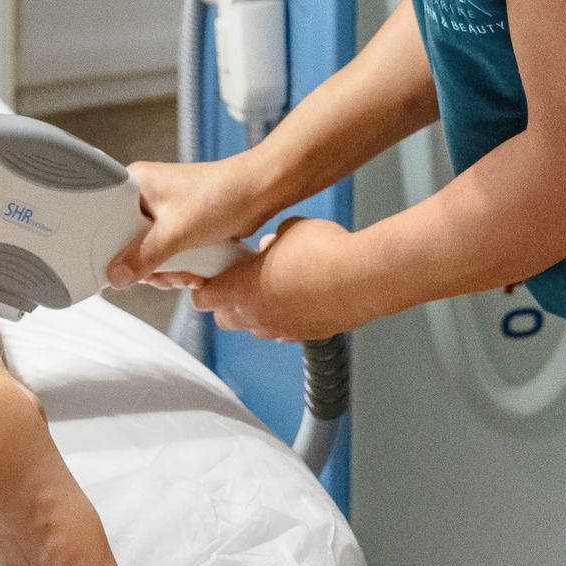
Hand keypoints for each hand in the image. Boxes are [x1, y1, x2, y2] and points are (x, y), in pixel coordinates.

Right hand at [107, 152, 273, 288]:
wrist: (260, 192)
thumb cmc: (221, 195)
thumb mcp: (175, 231)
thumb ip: (142, 256)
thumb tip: (116, 277)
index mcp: (134, 184)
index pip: (104, 219)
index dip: (110, 248)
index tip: (122, 268)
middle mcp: (145, 195)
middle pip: (127, 242)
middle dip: (148, 266)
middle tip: (165, 272)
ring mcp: (163, 211)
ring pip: (149, 252)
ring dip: (167, 270)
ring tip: (186, 272)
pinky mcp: (180, 224)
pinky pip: (167, 252)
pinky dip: (179, 266)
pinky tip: (194, 271)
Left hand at [191, 217, 373, 341]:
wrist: (363, 278)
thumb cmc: (325, 252)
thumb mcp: (289, 229)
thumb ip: (272, 240)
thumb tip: (272, 244)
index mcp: (242, 289)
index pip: (203, 299)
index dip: (202, 287)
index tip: (208, 276)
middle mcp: (257, 316)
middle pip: (225, 319)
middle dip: (227, 303)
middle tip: (239, 281)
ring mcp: (282, 330)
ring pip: (256, 327)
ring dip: (259, 311)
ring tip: (276, 286)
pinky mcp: (307, 335)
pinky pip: (286, 330)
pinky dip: (287, 316)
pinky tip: (303, 297)